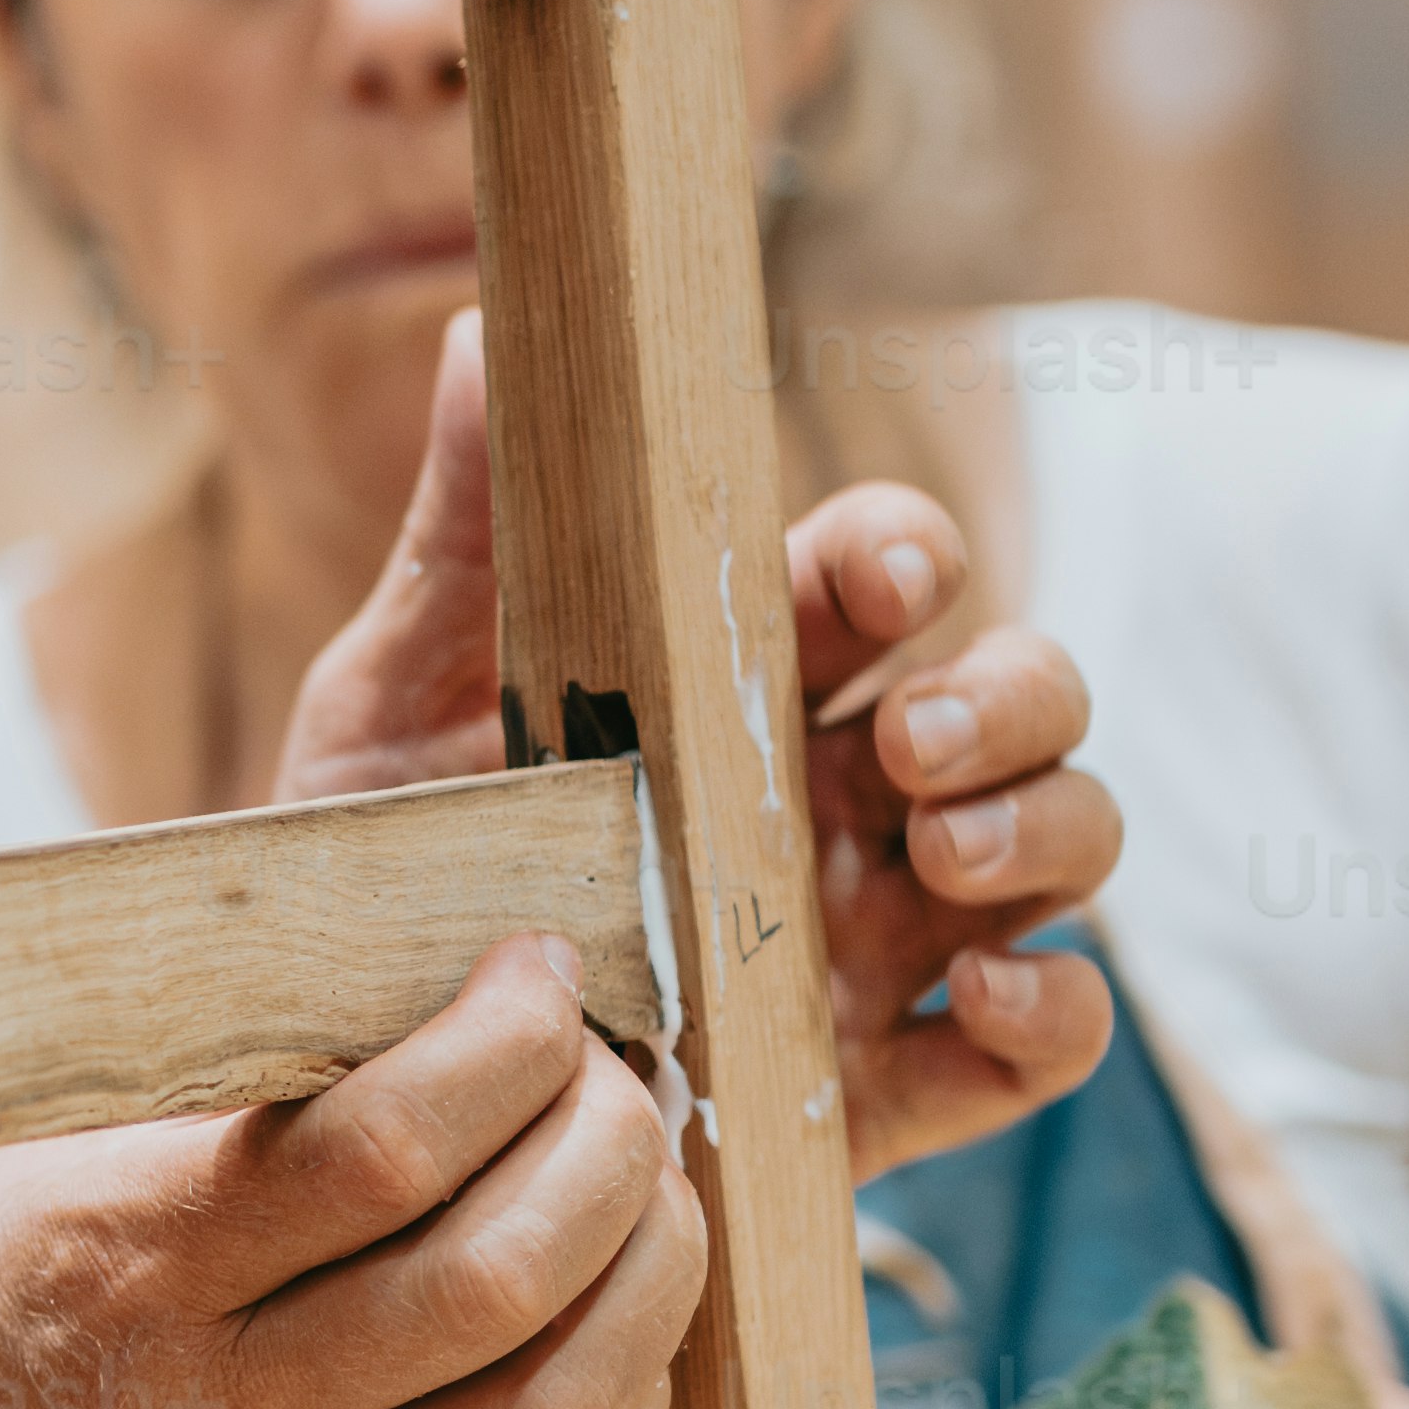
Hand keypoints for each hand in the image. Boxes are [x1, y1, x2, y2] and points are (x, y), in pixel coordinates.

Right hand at [0, 935, 706, 1408]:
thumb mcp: (22, 1179)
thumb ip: (213, 1111)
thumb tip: (423, 998)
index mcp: (124, 1260)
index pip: (387, 1141)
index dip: (508, 1039)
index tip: (535, 971)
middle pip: (503, 1270)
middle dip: (612, 1139)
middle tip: (613, 1071)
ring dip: (651, 1276)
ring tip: (648, 1193)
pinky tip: (623, 1345)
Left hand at [275, 323, 1118, 1175]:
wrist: (347, 1075)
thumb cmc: (388, 868)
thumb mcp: (395, 696)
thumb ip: (462, 526)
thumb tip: (486, 327)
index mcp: (745, 678)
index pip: (882, 580)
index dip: (906, 559)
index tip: (874, 582)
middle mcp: (837, 796)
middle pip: (1020, 698)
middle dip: (1006, 698)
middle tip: (911, 742)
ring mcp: (875, 936)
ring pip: (1062, 841)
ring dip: (1043, 827)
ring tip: (939, 848)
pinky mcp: (876, 1081)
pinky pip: (1039, 1042)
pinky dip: (1051, 1012)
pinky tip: (982, 992)